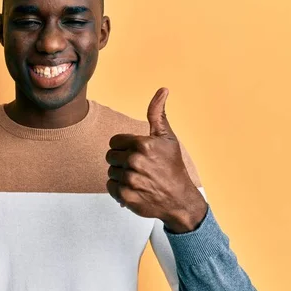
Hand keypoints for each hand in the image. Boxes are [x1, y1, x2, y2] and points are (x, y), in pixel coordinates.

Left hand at [106, 88, 207, 232]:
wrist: (180, 200)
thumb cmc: (173, 167)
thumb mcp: (168, 138)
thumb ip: (158, 114)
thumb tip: (163, 90)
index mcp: (142, 144)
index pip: (114, 142)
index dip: (123, 147)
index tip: (137, 153)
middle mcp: (135, 161)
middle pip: (111, 157)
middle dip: (122, 161)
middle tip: (139, 167)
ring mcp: (130, 179)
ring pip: (110, 172)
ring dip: (121, 175)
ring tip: (138, 178)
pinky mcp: (126, 196)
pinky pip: (110, 187)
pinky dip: (119, 189)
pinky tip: (134, 189)